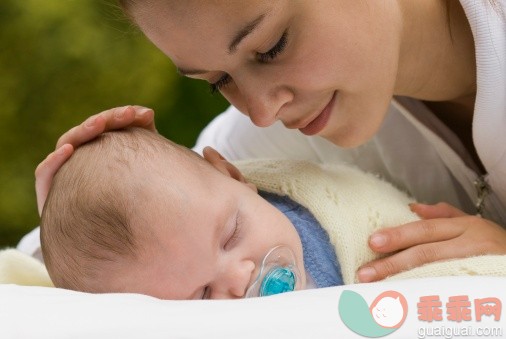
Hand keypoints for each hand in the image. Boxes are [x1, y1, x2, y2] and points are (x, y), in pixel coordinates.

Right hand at [35, 105, 154, 214]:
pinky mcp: (50, 192)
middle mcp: (81, 158)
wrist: (103, 243)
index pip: (111, 128)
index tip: (147, 114)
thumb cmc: (126, 205)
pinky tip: (68, 150)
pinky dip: (54, 160)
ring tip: (100, 123)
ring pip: (68, 144)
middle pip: (91, 132)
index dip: (125, 118)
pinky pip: (46, 173)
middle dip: (110, 119)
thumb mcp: (137, 176)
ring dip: (84, 131)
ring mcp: (64, 172)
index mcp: (102, 153)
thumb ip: (141, 146)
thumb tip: (149, 114)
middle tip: (129, 113)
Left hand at [357, 202, 505, 281]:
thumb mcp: (474, 224)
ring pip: (435, 274)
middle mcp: (471, 244)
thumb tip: (413, 208)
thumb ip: (444, 215)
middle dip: (393, 263)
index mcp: (466, 227)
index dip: (398, 236)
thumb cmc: (495, 246)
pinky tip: (407, 299)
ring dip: (404, 281)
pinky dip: (426, 295)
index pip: (425, 230)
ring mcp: (476, 268)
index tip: (372, 242)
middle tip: (367, 271)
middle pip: (426, 253)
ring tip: (379, 288)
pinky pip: (449, 291)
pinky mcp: (481, 287)